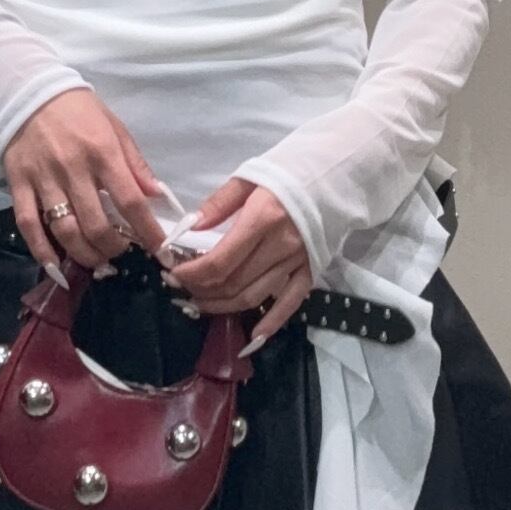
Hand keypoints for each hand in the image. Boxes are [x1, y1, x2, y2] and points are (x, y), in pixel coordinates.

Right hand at [3, 90, 169, 279]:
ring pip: (65, 230)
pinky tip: (56, 267)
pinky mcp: (19, 184)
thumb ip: (135, 163)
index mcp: (103, 152)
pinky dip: (42, 251)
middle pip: (96, 224)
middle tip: (119, 252)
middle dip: (113, 248)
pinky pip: (29, 225)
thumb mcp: (114, 127)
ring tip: (96, 260)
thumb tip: (156, 195)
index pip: (130, 201)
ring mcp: (44, 179)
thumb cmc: (77, 110)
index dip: (147, 231)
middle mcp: (74, 169)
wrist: (28, 91)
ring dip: (85, 254)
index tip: (159, 251)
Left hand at [163, 177, 312, 349]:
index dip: (191, 274)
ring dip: (222, 307)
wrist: (336, 173)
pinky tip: (252, 337)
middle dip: (201, 291)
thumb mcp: (249, 176)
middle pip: (232, 283)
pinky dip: (271, 323)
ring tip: (199, 305)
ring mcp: (298, 262)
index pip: (219, 261)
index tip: (173, 274)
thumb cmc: (290, 171)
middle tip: (180, 290)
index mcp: (262, 219)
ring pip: (253, 297)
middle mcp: (280, 245)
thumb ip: (218, 204)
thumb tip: (189, 228)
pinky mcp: (312, 271)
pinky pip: (290, 304)